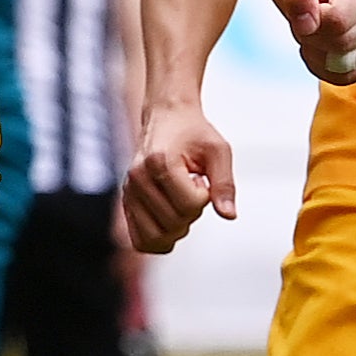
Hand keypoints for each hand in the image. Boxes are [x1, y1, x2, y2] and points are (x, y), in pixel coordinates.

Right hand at [122, 100, 235, 253]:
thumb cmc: (193, 131)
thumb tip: (229, 215)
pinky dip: (159, 239)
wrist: (167, 115)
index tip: (201, 178)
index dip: (204, 196)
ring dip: (176, 227)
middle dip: (192, 212)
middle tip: (191, 187)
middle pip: (173, 223)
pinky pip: (140, 240)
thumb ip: (224, 184)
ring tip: (179, 201)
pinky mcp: (127, 201)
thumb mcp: (218, 150)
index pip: (189, 205)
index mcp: (159, 162)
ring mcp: (129, 191)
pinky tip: (171, 221)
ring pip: (156, 237)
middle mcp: (138, 178)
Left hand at [277, 0, 355, 85]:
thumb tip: (307, 25)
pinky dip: (325, 69)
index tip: (306, 11)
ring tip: (318, 33)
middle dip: (314, 39)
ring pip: (344, 65)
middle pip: (341, 44)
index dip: (312, 24)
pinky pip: (345, 77)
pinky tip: (322, 49)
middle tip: (309, 23)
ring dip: (318, 55)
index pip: (337, 22)